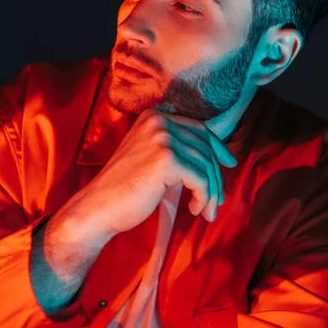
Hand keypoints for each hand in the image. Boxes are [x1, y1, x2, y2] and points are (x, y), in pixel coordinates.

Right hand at [63, 108, 237, 246]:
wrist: (97, 207)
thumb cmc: (125, 188)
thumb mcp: (148, 156)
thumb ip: (174, 147)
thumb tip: (216, 155)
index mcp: (153, 117)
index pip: (198, 128)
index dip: (218, 146)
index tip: (229, 163)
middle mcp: (158, 122)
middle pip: (205, 147)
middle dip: (216, 176)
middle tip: (217, 201)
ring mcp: (161, 139)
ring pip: (206, 164)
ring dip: (212, 192)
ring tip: (206, 211)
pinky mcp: (165, 160)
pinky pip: (201, 179)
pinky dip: (204, 197)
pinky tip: (195, 210)